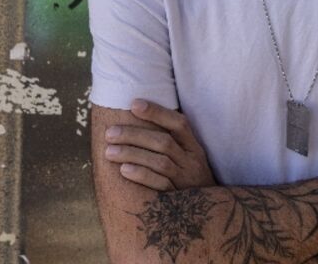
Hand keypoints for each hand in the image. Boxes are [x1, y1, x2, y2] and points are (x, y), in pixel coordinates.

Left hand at [102, 99, 216, 190]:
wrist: (208, 212)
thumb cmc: (188, 180)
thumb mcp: (187, 159)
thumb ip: (170, 142)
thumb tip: (137, 117)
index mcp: (194, 147)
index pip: (179, 124)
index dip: (157, 112)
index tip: (134, 104)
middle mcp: (192, 162)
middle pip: (164, 143)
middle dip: (135, 135)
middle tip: (110, 133)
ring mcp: (186, 181)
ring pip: (160, 162)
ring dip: (132, 154)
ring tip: (109, 151)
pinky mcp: (178, 200)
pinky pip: (159, 184)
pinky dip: (141, 175)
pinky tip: (124, 169)